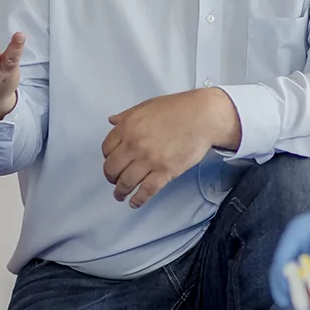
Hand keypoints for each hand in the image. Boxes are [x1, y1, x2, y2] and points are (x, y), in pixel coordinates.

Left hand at [102, 89, 238, 207]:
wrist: (202, 117)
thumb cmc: (178, 108)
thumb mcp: (147, 106)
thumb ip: (127, 115)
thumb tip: (112, 121)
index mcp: (128, 127)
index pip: (107, 148)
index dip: (107, 158)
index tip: (112, 163)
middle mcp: (134, 144)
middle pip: (112, 168)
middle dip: (111, 177)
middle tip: (114, 181)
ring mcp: (149, 159)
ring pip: (126, 182)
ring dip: (120, 192)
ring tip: (120, 195)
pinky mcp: (165, 171)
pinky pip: (147, 190)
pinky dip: (138, 199)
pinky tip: (134, 203)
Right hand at [268, 189, 309, 307]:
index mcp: (297, 232)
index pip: (282, 258)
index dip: (280, 278)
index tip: (285, 295)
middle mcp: (299, 246)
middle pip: (284, 272)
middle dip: (287, 290)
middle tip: (295, 306)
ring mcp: (308, 258)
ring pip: (296, 281)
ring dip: (298, 295)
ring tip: (306, 309)